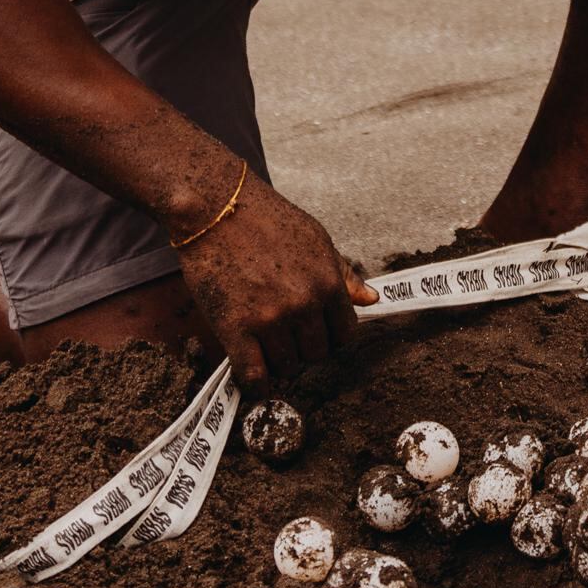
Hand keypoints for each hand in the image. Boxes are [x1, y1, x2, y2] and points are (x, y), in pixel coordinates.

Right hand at [172, 170, 374, 392]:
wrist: (216, 206)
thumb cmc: (266, 219)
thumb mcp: (316, 239)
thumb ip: (343, 274)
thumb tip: (372, 300)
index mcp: (328, 282)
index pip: (345, 336)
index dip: (330, 336)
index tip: (314, 331)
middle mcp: (304, 304)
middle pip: (316, 355)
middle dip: (303, 347)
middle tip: (284, 331)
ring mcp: (270, 318)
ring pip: (286, 367)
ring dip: (277, 360)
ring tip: (264, 340)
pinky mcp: (235, 328)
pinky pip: (254, 375)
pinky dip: (255, 382)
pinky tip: (251, 370)